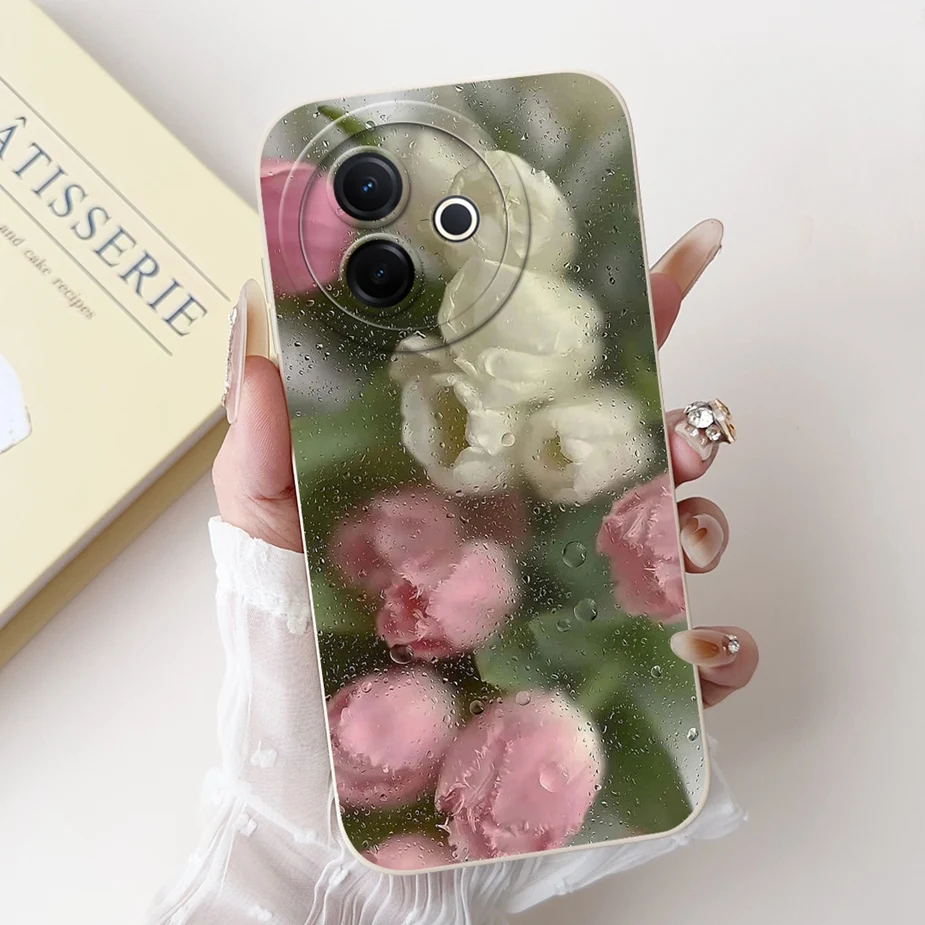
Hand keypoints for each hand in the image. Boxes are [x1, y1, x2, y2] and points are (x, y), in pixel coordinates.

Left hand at [211, 220, 757, 705]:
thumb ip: (264, 428)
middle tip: (678, 438)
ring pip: (685, 543)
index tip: (684, 257)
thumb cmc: (292, 635)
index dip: (632, 316)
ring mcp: (585, 598)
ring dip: (700, 530)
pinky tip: (697, 652)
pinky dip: (722, 656)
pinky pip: (699, 666)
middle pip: (651, 454)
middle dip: (687, 433)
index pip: (567, 383)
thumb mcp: (266, 519)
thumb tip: (253, 310)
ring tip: (672, 544)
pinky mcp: (610, 681)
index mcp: (486, 468)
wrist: (314, 763)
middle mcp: (546, 522)